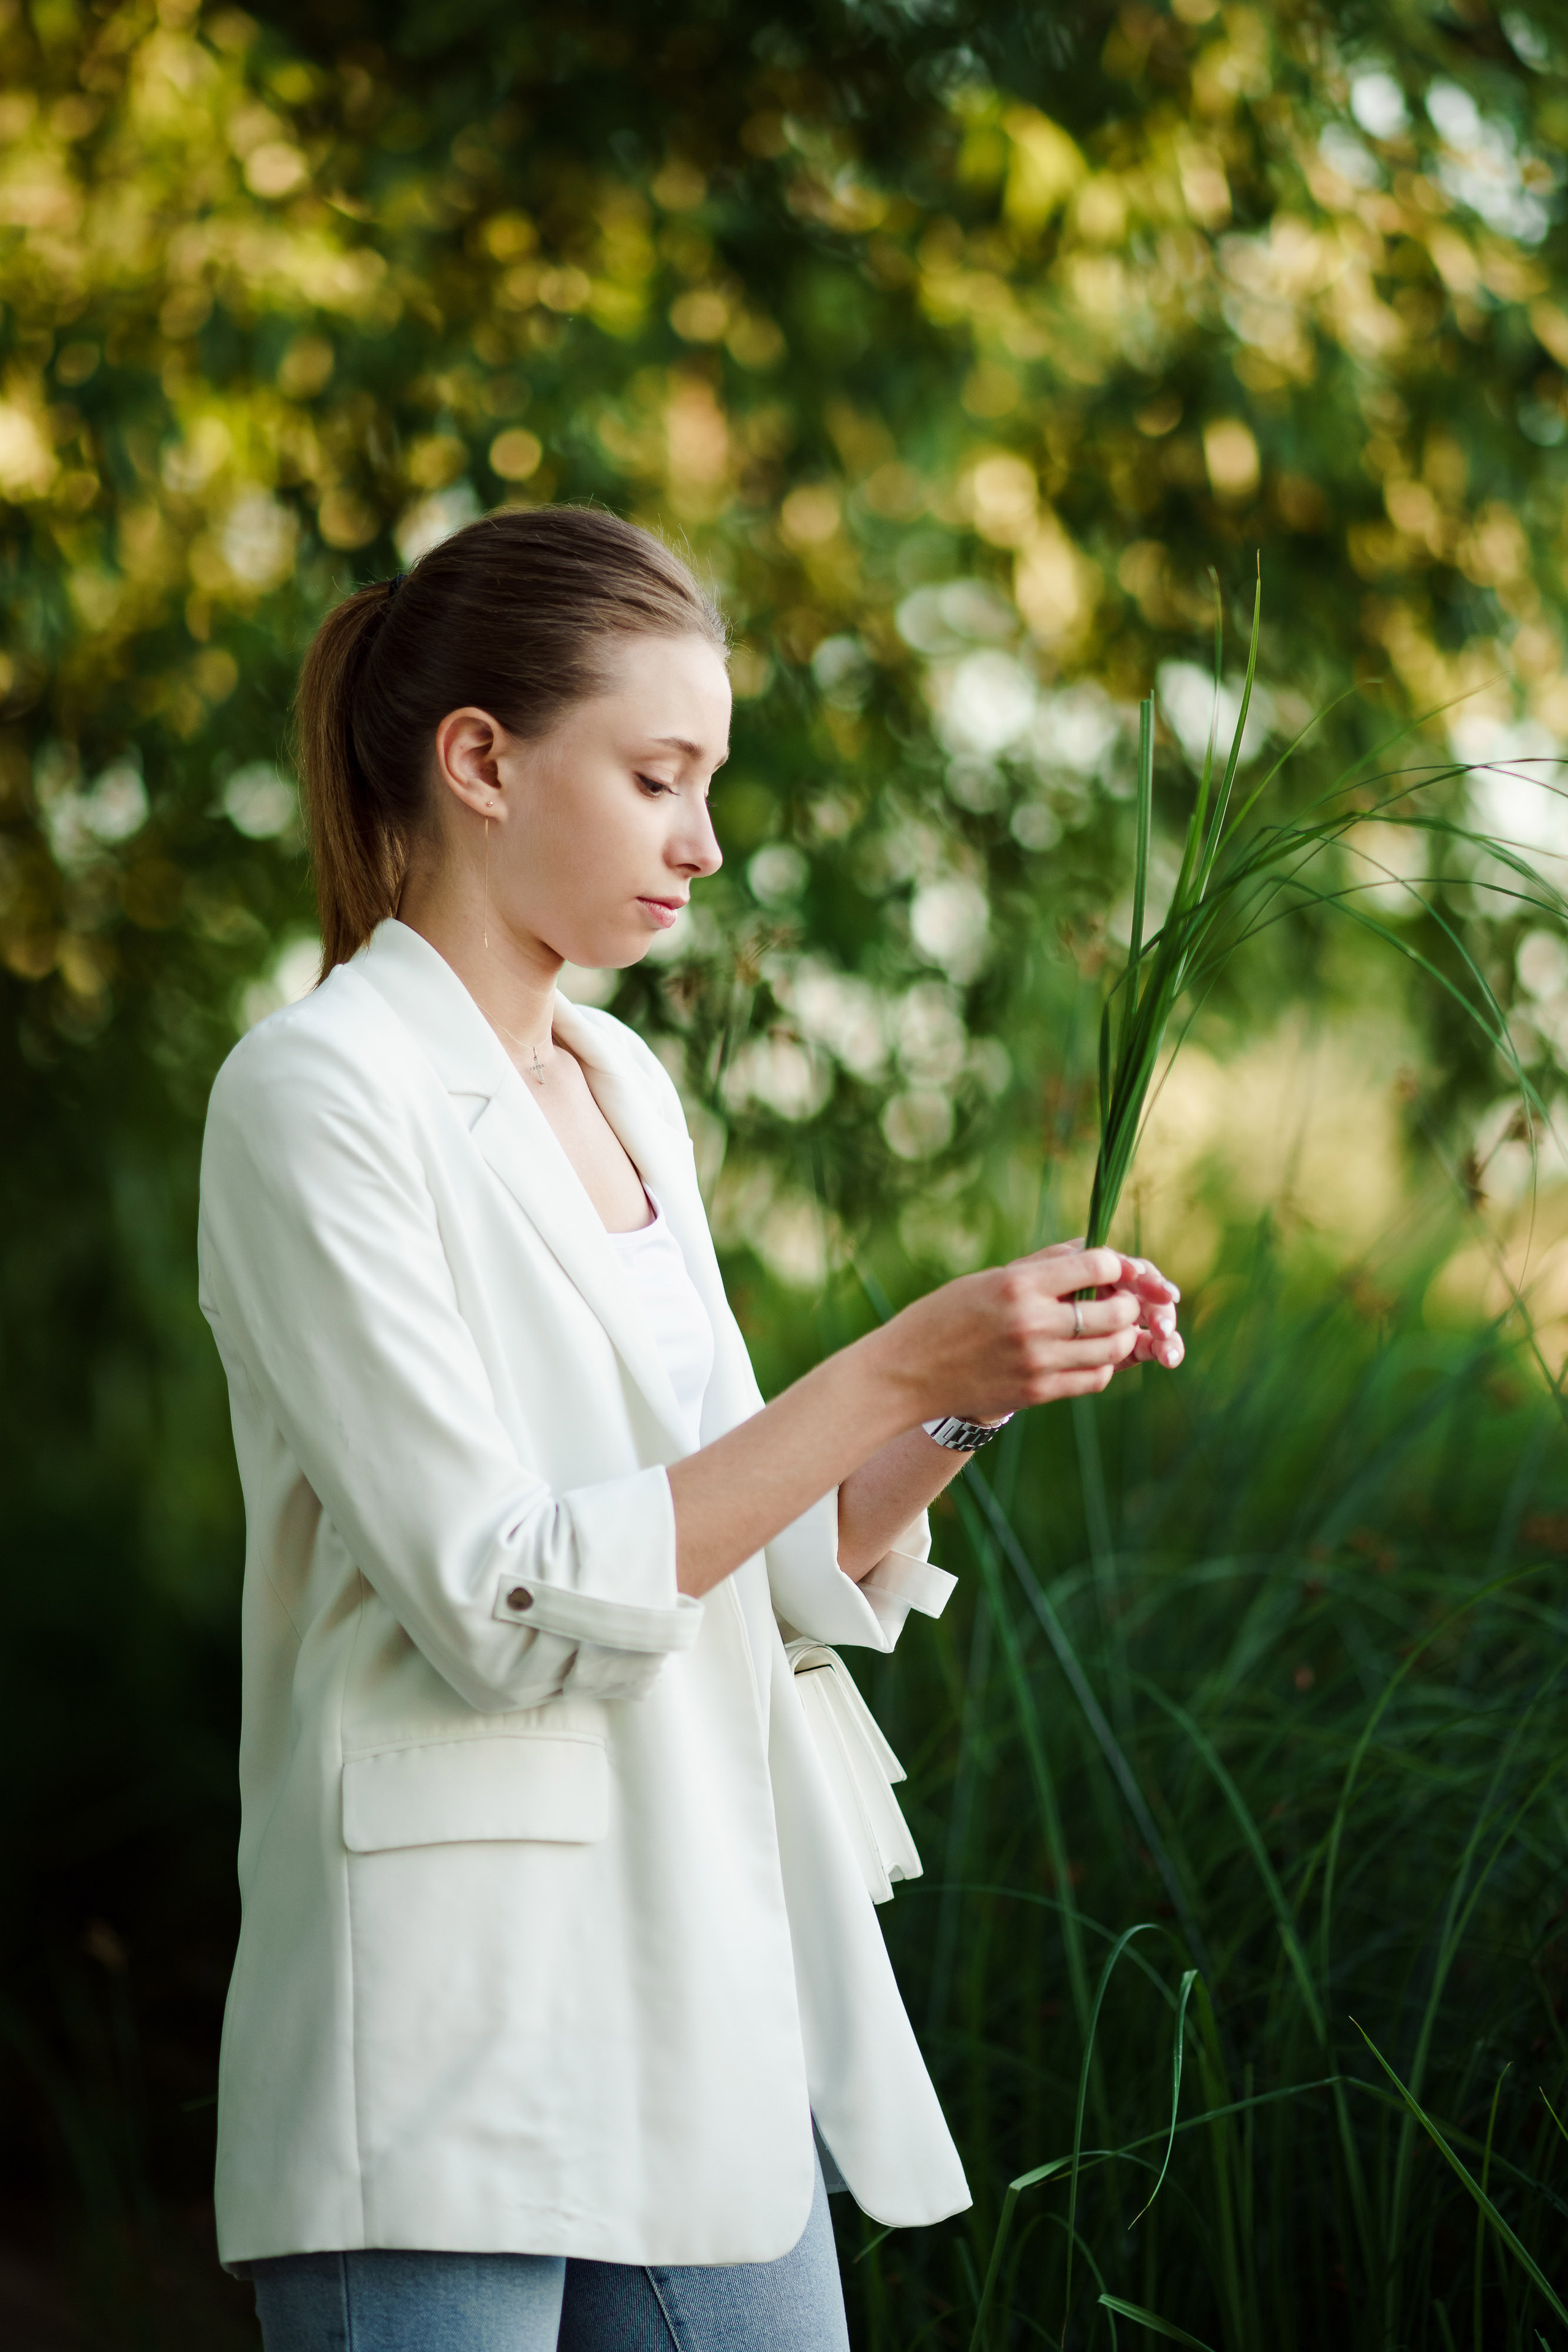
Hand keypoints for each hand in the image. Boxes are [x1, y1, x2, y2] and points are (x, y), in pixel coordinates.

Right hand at [873, 1240, 1176, 1428]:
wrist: (905, 1374)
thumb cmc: (944, 1316)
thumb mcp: (989, 1278)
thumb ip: (1045, 1265)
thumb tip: (1093, 1249)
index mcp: (1018, 1285)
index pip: (1099, 1265)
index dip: (1116, 1265)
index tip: (1111, 1270)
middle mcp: (1033, 1324)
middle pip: (1117, 1311)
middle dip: (1128, 1303)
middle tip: (1118, 1300)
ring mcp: (1037, 1363)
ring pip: (1113, 1349)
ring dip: (1120, 1336)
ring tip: (1106, 1327)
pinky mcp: (1037, 1394)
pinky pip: (1094, 1379)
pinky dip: (1102, 1364)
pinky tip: (1088, 1354)